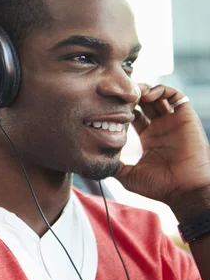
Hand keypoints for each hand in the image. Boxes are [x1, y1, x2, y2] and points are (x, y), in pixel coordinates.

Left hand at [114, 84, 209, 216]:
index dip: (122, 109)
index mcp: (149, 138)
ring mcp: (173, 121)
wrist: (185, 190)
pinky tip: (147, 96)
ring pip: (159, 95)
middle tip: (119, 95)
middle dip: (132, 96)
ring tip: (132, 93)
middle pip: (145, 102)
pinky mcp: (185, 117)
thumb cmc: (160, 186)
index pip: (134, 115)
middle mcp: (161, 127)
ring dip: (145, 90)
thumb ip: (114, 166)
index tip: (108, 107)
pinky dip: (161, 90)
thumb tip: (93, 161)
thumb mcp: (128, 176)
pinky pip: (175, 95)